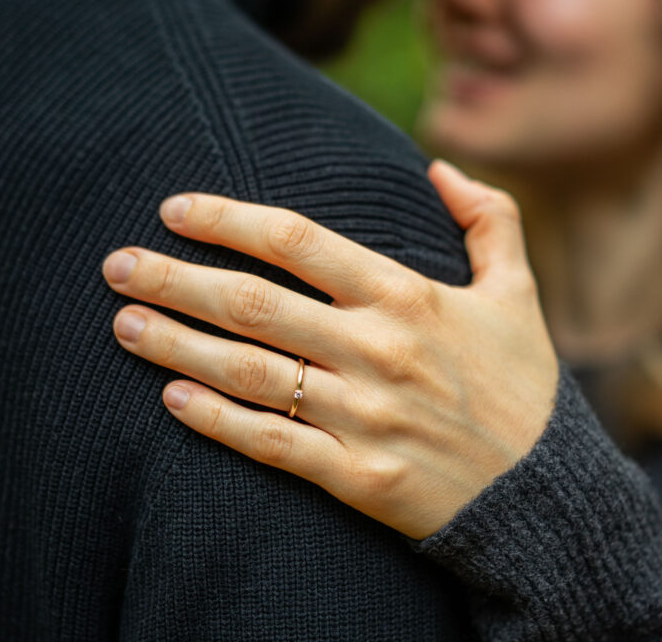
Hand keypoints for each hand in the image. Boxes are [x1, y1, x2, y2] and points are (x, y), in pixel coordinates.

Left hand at [101, 160, 558, 539]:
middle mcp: (377, 350)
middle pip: (254, 303)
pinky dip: (218, 421)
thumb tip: (439, 168)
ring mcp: (364, 416)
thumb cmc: (524, 385)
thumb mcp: (518, 291)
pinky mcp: (359, 477)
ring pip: (249, 372)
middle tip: (117, 266)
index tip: (175, 209)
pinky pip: (273, 444)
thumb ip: (490, 218)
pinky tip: (174, 399)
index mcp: (408, 297)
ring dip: (177, 346)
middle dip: (176, 279)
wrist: (544, 493)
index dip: (229, 220)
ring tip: (122, 326)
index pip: (298, 241)